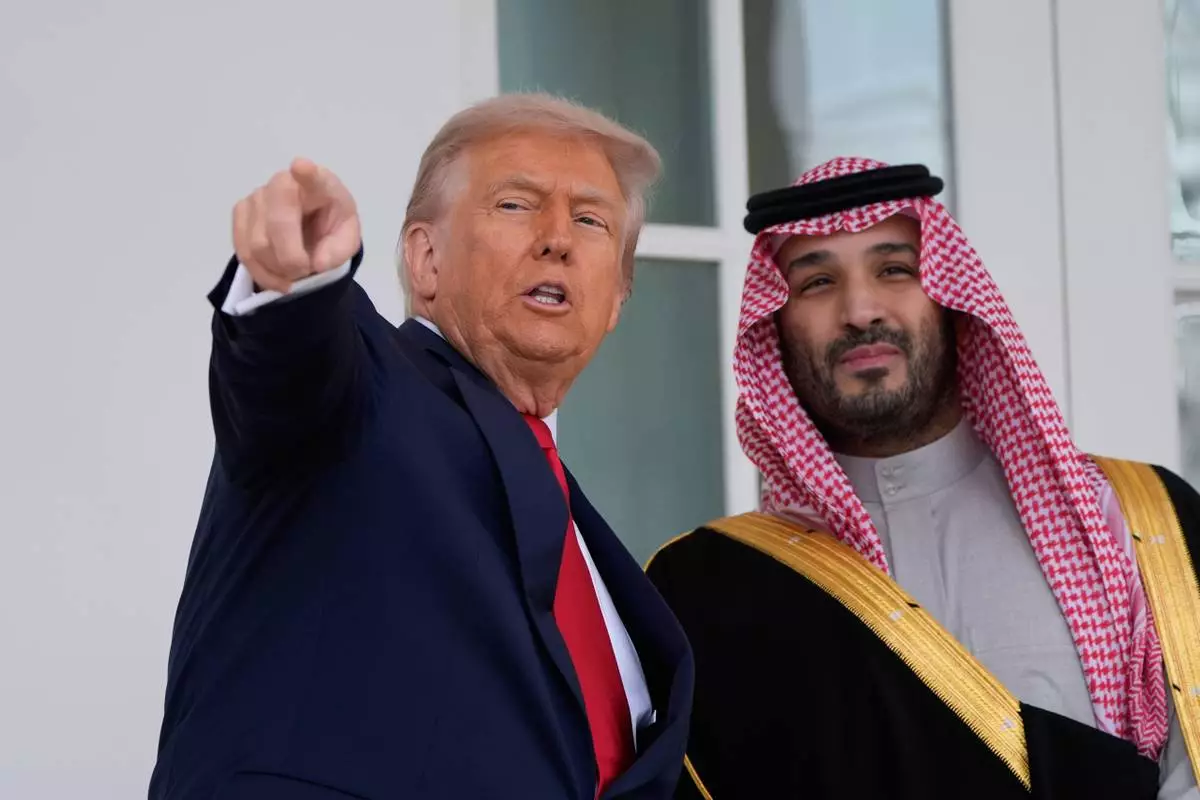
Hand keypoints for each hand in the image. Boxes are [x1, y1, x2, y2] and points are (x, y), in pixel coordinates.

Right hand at [232, 158, 360, 292]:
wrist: (310, 229)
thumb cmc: (330, 227)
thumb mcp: (346, 240)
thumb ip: (338, 250)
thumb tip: (317, 262)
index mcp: (319, 185)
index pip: (313, 177)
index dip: (307, 174)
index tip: (301, 167)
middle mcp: (284, 183)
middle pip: (277, 223)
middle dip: (290, 258)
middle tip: (304, 271)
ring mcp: (258, 196)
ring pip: (257, 243)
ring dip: (276, 270)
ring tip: (293, 275)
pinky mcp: (241, 213)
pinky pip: (243, 251)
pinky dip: (261, 273)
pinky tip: (277, 278)